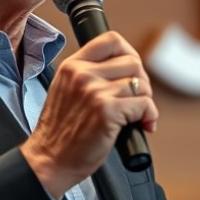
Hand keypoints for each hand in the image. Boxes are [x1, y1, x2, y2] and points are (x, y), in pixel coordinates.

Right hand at [20, 31, 158, 198]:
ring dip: (146, 101)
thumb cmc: (60, 131)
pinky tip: (142, 125)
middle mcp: (83, 74)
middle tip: (137, 100)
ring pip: (141, 84)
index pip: (111, 40)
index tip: (132, 72)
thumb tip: (125, 68)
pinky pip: (145, 104)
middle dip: (142, 82)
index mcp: (73, 65)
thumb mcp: (65, 89)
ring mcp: (95, 92)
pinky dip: (149, 116)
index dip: (130, 53)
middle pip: (133, 62)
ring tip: (137, 116)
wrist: (49, 160)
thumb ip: (88, 74)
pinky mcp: (107, 111)